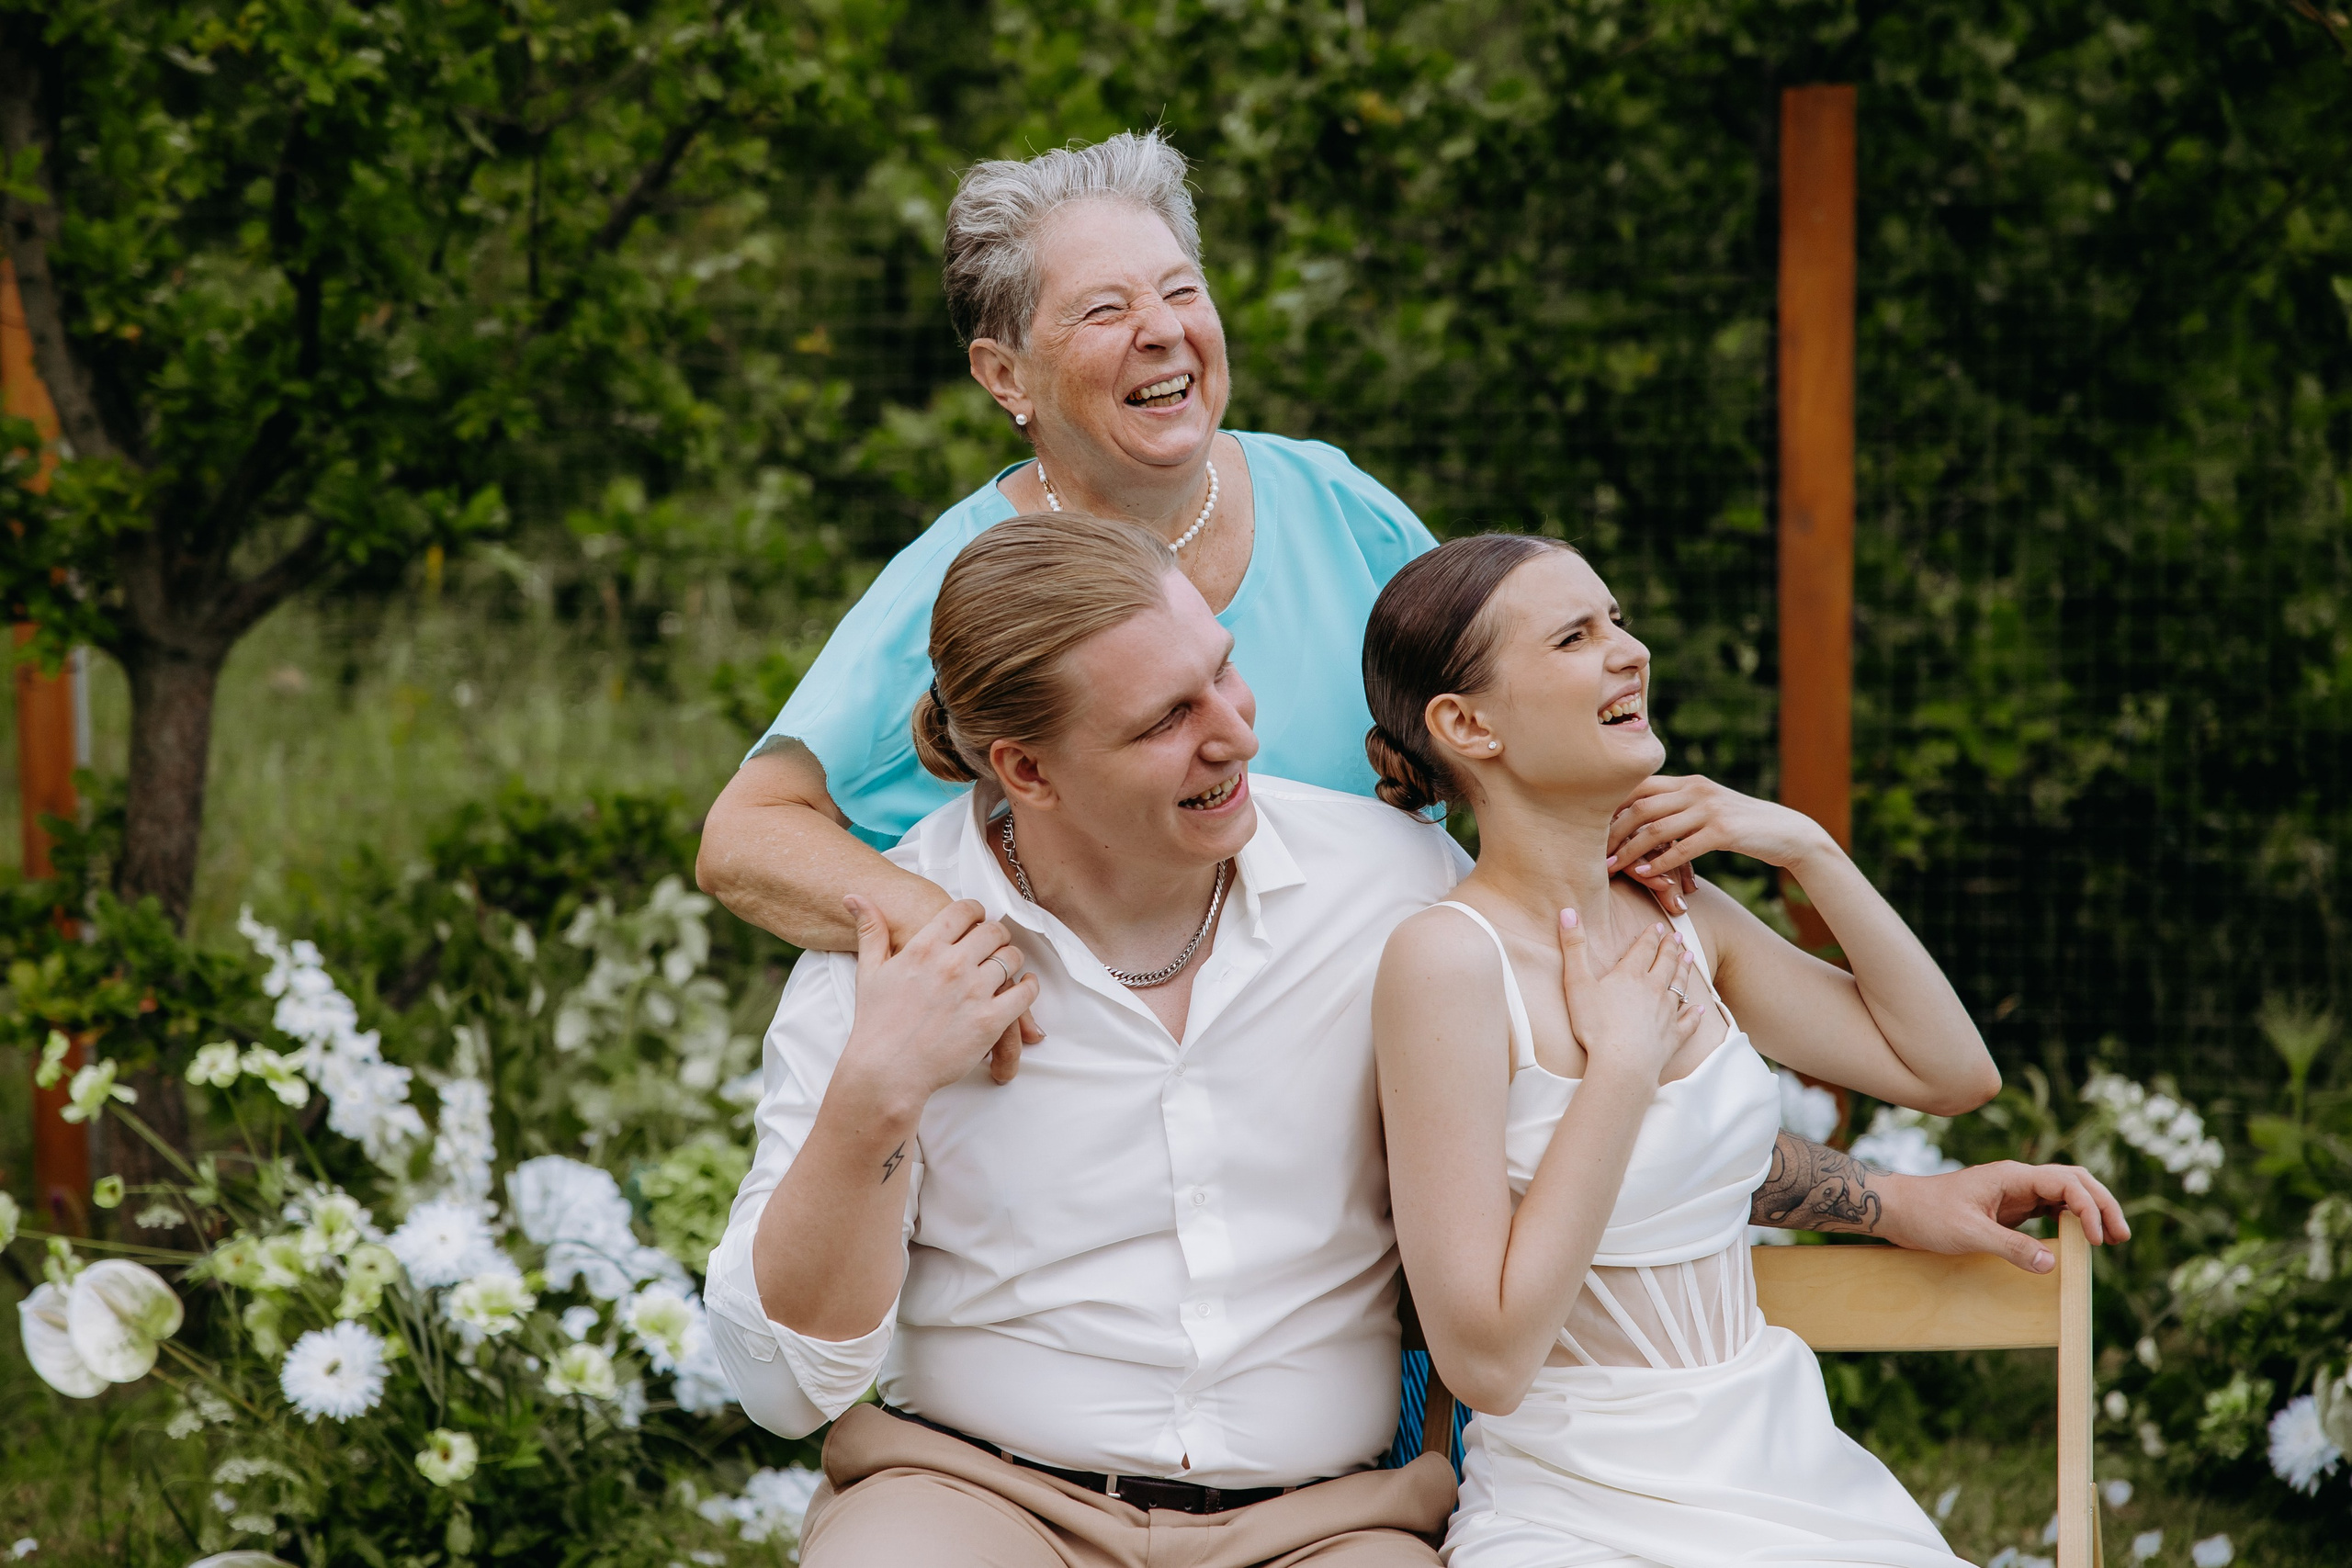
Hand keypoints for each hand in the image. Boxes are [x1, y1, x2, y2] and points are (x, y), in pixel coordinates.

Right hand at [887, 881, 1041, 1082]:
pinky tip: (1025, 986)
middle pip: (993, 931)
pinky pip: (1024, 993)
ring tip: (1007, 966)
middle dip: (996, 935)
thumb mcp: (868, 971)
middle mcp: (952, 964)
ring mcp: (973, 992)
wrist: (886, 1071)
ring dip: (1011, 959)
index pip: (964, 911)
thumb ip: (870, 930)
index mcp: (924, 948)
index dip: (975, 912)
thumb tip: (854, 896)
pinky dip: (1029, 987)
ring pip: (1011, 958)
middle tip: (995, 944)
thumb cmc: (875, 1024)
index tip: (978, 919)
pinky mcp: (990, 1020)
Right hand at [1556, 911, 1705, 1083]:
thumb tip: (1567, 911)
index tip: (1658, 927)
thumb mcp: (1577, 983)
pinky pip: (1689, 1021)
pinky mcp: (1673, 1036)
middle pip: (1666, 963)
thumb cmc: (1595, 1025)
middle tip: (1678, 938)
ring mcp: (1667, 1013)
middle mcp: (1654, 989)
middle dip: (1671, 948)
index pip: (1644, 948)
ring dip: (1685, 970)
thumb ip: (1573, 947)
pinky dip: (1694, 1014)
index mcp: (1631, 974)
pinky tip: (1699, 1008)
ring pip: (1680, 986)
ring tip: (1690, 958)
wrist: (1622, 1064)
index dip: (1651, 936)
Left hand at [1607, 773, 1834, 883]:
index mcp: (1689, 782)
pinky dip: (1660, 863)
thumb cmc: (1742, 827)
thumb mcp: (1708, 809)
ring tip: (1610, 867)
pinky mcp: (1724, 831)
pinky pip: (1683, 848)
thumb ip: (1679, 808)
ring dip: (1630, 850)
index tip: (1589, 828)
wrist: (1787, 833)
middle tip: (1593, 852)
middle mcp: (1696, 789)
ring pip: (1657, 828)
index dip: (1612, 806)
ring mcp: (1710, 808)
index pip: (1639, 786)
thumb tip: (1642, 820)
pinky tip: (1645, 876)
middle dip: (1613, 830)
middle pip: (1641, 805)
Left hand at [1877, 1160, 2130, 1273]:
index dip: (2089, 1208)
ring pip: (2065, 1193)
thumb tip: (2051, 1263)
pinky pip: (2049, 1209)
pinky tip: (2079, 1239)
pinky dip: (2070, 1220)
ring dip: (2089, 1212)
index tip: (2096, 1239)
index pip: (2066, 1182)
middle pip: (2074, 1181)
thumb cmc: (1926, 1215)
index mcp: (2011, 1176)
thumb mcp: (1967, 1233)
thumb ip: (2009, 1247)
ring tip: (2110, 1239)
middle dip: (2101, 1204)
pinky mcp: (2008, 1208)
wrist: (1897, 1209)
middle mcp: (2017, 1179)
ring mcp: (2014, 1193)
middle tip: (2121, 1236)